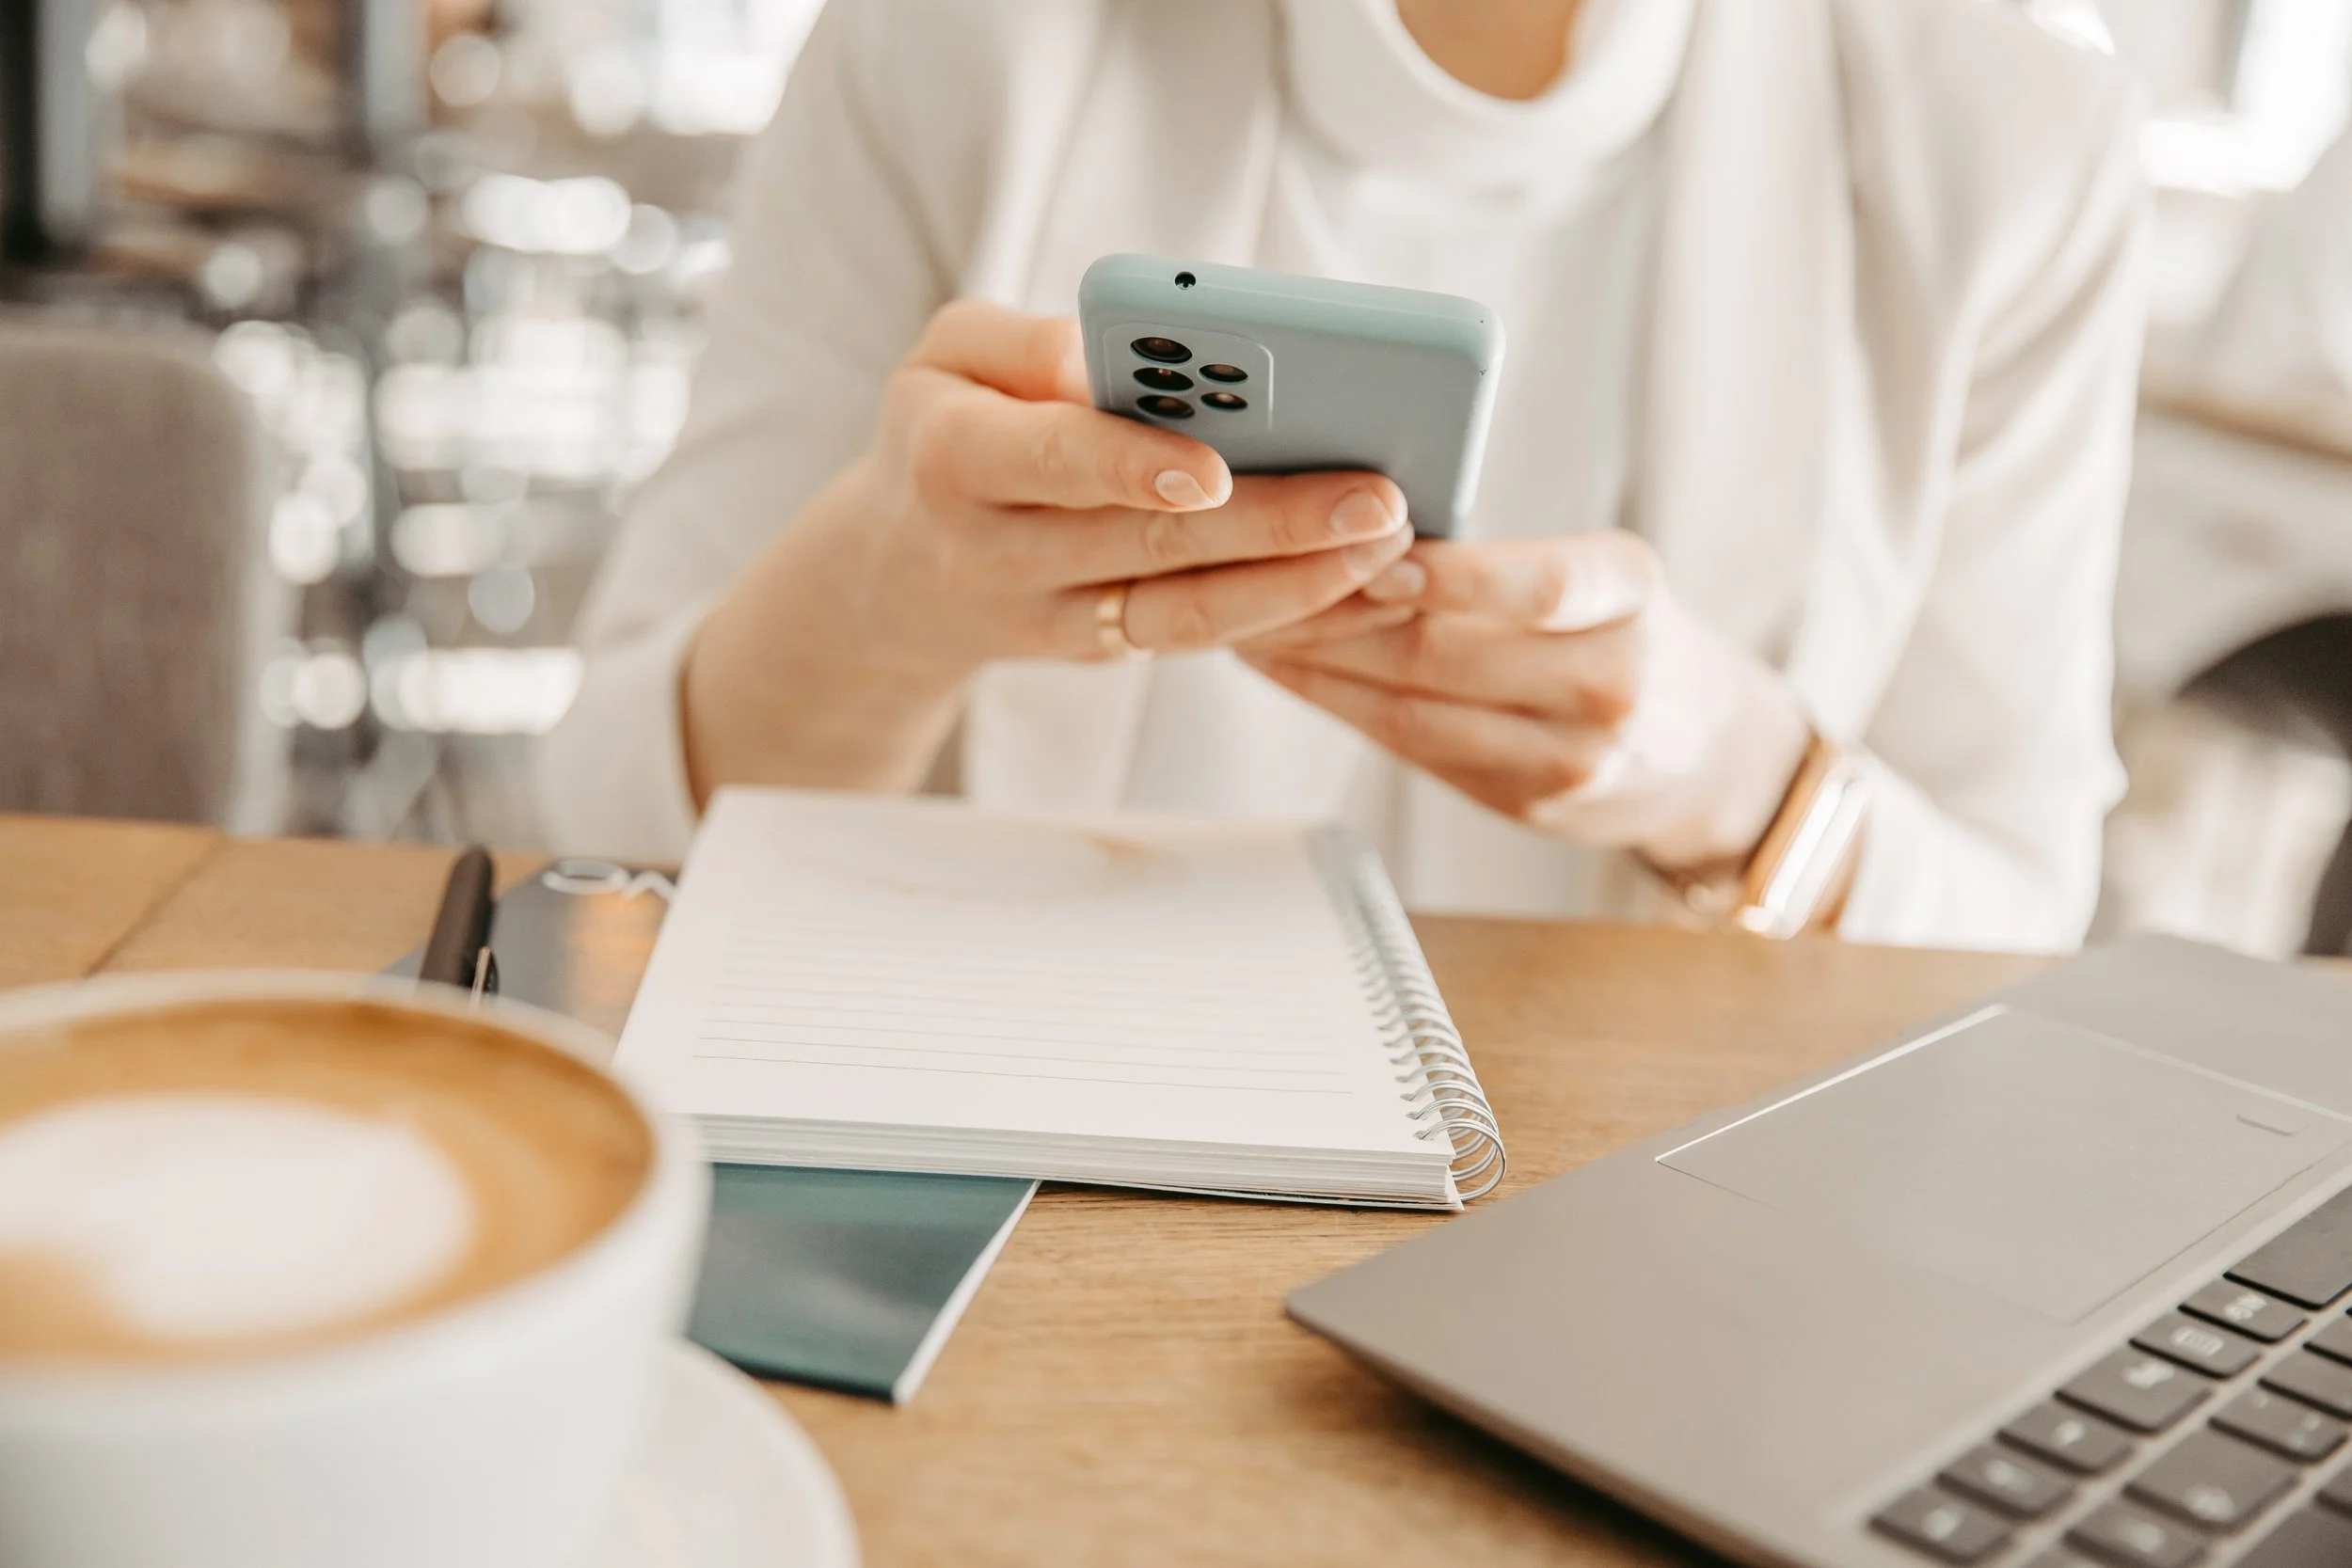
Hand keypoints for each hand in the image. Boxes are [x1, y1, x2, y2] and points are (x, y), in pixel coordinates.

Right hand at [684, 301, 1411, 799]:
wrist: (898, 574)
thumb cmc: (945, 427)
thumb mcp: (947, 356)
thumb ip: (1022, 344)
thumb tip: (1112, 356)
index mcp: (954, 459)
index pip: (1050, 461)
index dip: (1129, 467)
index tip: (1215, 468)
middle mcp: (999, 553)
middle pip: (1147, 544)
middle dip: (1272, 524)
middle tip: (1379, 497)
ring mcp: (1056, 618)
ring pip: (1185, 613)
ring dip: (1299, 586)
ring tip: (1394, 548)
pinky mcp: (1106, 650)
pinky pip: (1201, 635)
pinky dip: (1288, 612)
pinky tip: (1369, 583)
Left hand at [1241, 532, 1811, 871]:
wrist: (1710, 758)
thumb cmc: (1632, 637)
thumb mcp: (1610, 578)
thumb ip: (1507, 566)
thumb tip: (1362, 529)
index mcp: (1632, 595)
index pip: (1536, 584)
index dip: (1446, 574)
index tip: (1367, 550)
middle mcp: (1609, 681)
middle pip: (1446, 651)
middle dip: (1337, 614)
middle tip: (1256, 576)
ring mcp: (1569, 757)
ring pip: (1413, 709)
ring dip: (1317, 666)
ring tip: (1249, 623)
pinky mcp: (1524, 803)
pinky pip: (1413, 749)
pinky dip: (1343, 706)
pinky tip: (1294, 672)